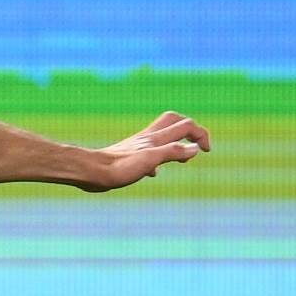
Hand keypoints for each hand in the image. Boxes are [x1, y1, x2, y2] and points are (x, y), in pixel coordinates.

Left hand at [87, 112, 211, 191]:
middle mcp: (147, 139)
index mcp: (155, 139)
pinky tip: (153, 173)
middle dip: (190, 129)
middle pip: (174, 122)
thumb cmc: (118, 168)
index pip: (185, 125)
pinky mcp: (127, 158)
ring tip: (181, 159)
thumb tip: (195, 149)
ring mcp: (137, 147)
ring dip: (174, 144)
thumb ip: (172, 152)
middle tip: (196, 146)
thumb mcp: (149, 160)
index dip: (201, 134)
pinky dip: (156, 161)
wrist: (90, 172)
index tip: (206, 151)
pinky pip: (146, 154)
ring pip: (160, 137)